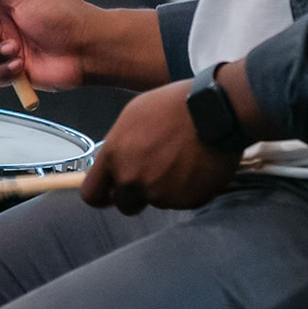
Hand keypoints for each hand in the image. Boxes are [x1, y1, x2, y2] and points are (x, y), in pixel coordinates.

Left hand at [81, 80, 239, 213]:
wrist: (215, 110)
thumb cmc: (175, 104)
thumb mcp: (133, 114)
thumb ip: (119, 145)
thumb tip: (116, 162)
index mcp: (115, 156)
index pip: (92, 194)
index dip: (102, 195)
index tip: (110, 193)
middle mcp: (133, 179)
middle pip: (125, 204)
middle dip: (136, 195)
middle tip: (155, 173)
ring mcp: (161, 194)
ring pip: (157, 201)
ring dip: (165, 188)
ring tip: (182, 160)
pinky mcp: (187, 202)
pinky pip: (183, 201)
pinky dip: (188, 189)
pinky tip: (196, 166)